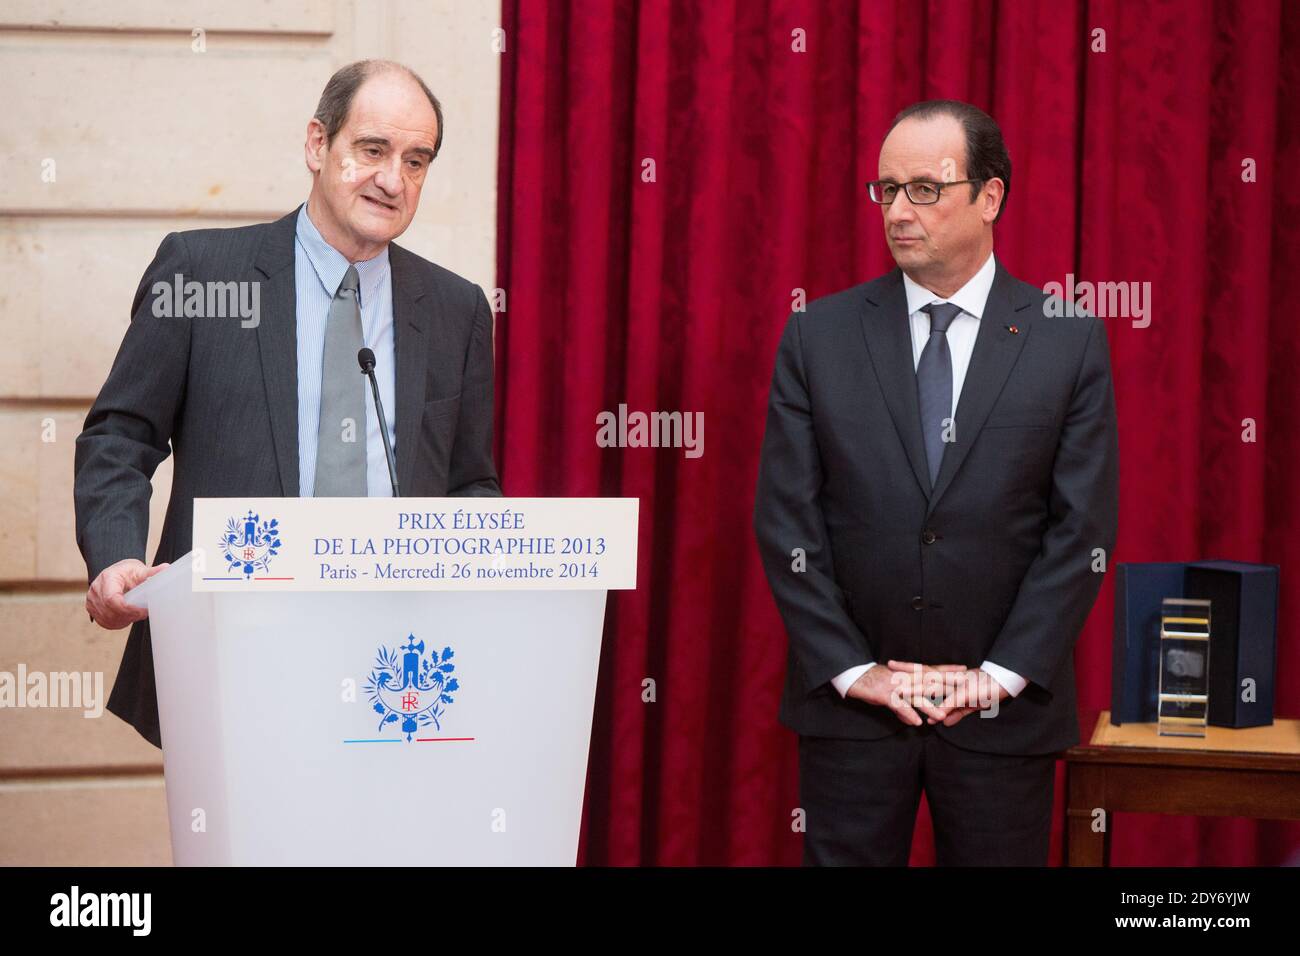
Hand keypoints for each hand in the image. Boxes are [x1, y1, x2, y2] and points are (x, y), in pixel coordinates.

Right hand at [86, 559, 168, 629]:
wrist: (115, 573)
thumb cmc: (126, 571)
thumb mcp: (139, 570)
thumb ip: (152, 572)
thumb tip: (166, 568)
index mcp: (106, 579)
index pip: (112, 599)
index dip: (127, 609)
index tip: (142, 611)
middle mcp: (95, 590)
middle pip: (110, 611)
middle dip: (129, 615)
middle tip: (143, 613)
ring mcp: (92, 601)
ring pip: (107, 619)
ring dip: (124, 620)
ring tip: (137, 614)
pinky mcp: (93, 609)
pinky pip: (105, 622)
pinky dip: (118, 623)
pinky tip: (128, 618)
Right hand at [847, 660, 968, 726]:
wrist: (855, 677)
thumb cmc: (873, 682)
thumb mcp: (890, 693)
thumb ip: (903, 707)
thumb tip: (911, 719)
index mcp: (908, 675)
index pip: (931, 670)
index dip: (947, 670)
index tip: (963, 669)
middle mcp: (904, 679)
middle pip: (929, 682)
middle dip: (946, 685)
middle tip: (963, 686)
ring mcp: (895, 687)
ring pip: (916, 697)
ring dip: (929, 707)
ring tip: (942, 716)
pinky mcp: (885, 695)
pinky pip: (898, 705)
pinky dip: (907, 713)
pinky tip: (915, 722)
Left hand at [886, 660, 1011, 726]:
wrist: (1008, 680)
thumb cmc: (990, 689)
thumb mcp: (971, 703)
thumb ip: (955, 712)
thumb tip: (942, 722)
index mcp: (950, 678)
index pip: (926, 671)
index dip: (910, 668)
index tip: (893, 664)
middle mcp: (952, 678)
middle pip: (925, 673)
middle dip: (906, 672)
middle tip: (888, 666)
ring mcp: (960, 685)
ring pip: (936, 686)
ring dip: (919, 690)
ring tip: (901, 691)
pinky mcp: (971, 693)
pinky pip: (956, 701)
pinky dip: (946, 707)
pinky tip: (935, 715)